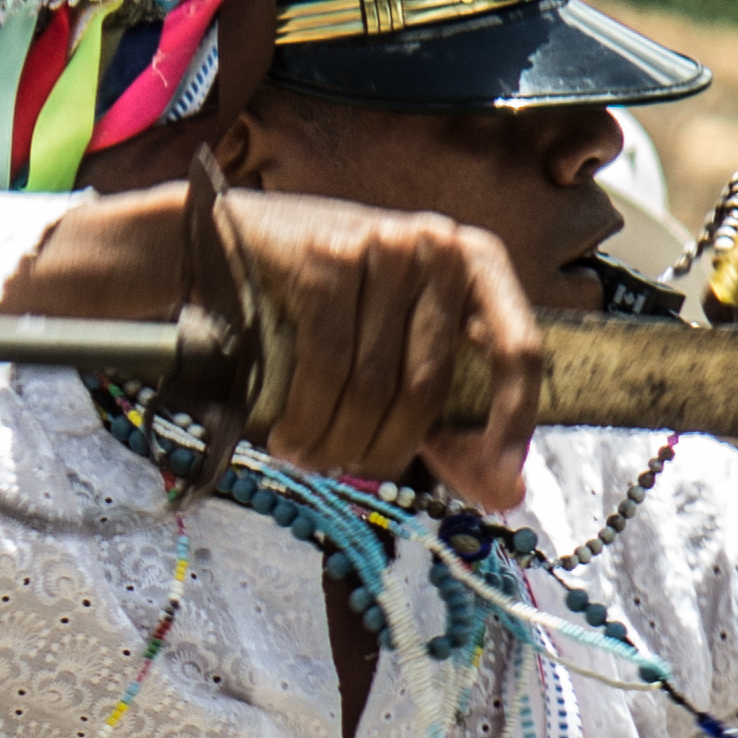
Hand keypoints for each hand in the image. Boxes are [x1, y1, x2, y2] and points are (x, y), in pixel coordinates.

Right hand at [0, 182, 544, 510]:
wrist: (218, 246)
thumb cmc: (317, 304)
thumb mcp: (391, 349)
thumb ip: (449, 420)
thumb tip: (507, 493)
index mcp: (474, 261)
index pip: (519, 349)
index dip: (513, 425)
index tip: (499, 483)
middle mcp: (436, 244)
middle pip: (431, 385)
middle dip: (384, 448)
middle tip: (345, 468)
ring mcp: (382, 245)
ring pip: (376, 386)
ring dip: (338, 441)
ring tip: (308, 455)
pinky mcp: (326, 259)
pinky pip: (328, 369)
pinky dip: (307, 418)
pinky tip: (285, 434)